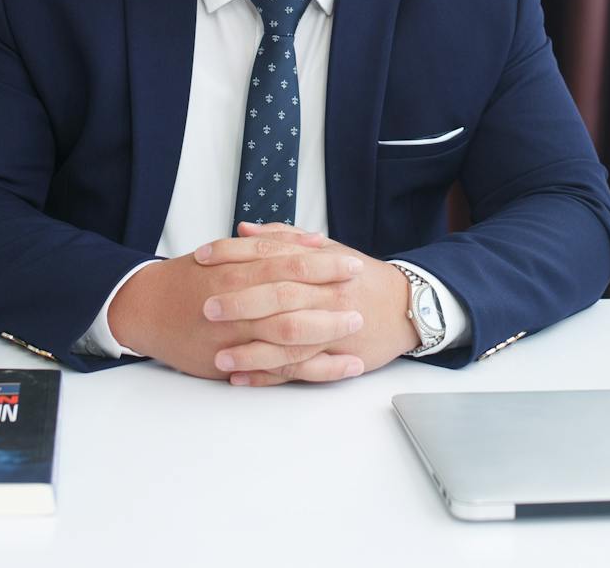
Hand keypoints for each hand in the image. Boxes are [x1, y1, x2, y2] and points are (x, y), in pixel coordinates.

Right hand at [107, 230, 368, 381]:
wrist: (145, 308)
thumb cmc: (189, 278)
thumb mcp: (224, 252)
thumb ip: (267, 245)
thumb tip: (310, 240)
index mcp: (235, 269)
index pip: (286, 264)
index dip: (322, 264)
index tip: (352, 263)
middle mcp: (235, 301)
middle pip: (291, 299)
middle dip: (329, 297)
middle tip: (361, 295)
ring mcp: (234, 335)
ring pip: (287, 336)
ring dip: (326, 332)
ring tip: (356, 327)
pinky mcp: (232, 362)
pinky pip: (280, 369)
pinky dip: (315, 369)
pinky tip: (342, 367)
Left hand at [196, 222, 421, 385]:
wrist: (406, 307)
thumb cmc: (361, 278)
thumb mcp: (327, 249)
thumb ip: (284, 239)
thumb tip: (244, 231)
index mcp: (320, 263)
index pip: (271, 255)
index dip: (234, 255)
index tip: (203, 258)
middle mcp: (325, 294)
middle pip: (279, 297)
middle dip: (241, 303)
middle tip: (207, 307)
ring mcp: (330, 329)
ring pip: (287, 340)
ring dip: (250, 350)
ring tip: (217, 355)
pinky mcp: (335, 358)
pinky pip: (299, 370)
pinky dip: (267, 376)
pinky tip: (240, 378)